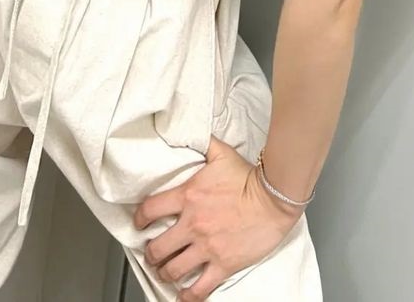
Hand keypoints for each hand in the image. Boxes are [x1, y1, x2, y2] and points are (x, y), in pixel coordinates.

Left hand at [133, 135, 302, 299]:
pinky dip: (187, 295)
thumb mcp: (221, 154)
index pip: (150, 210)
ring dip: (165, 273)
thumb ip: (203, 143)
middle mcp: (193, 224)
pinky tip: (183, 294)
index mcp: (188, 196)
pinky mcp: (223, 264)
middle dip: (151, 254)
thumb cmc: (249, 178)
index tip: (140, 224)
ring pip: (173, 270)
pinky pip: (199, 288)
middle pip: (157, 248)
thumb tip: (190, 129)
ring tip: (165, 272)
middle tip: (153, 254)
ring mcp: (207, 247)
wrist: (274, 199)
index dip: (140, 219)